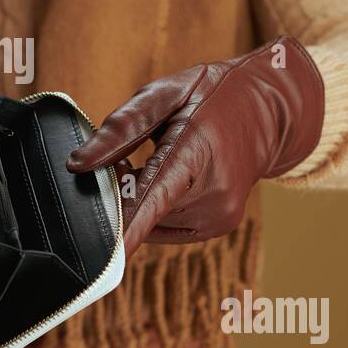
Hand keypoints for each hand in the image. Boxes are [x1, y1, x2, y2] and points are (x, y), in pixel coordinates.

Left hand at [66, 36, 324, 255]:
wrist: (270, 111)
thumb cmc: (212, 95)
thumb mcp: (165, 94)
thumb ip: (121, 128)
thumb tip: (77, 164)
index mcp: (198, 149)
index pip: (156, 196)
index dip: (129, 226)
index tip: (107, 253)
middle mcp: (214, 190)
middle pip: (144, 209)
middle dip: (122, 189)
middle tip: (128, 155)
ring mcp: (219, 214)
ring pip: (153, 220)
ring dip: (141, 199)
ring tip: (158, 161)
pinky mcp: (218, 226)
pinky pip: (168, 225)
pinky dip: (158, 208)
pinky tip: (171, 179)